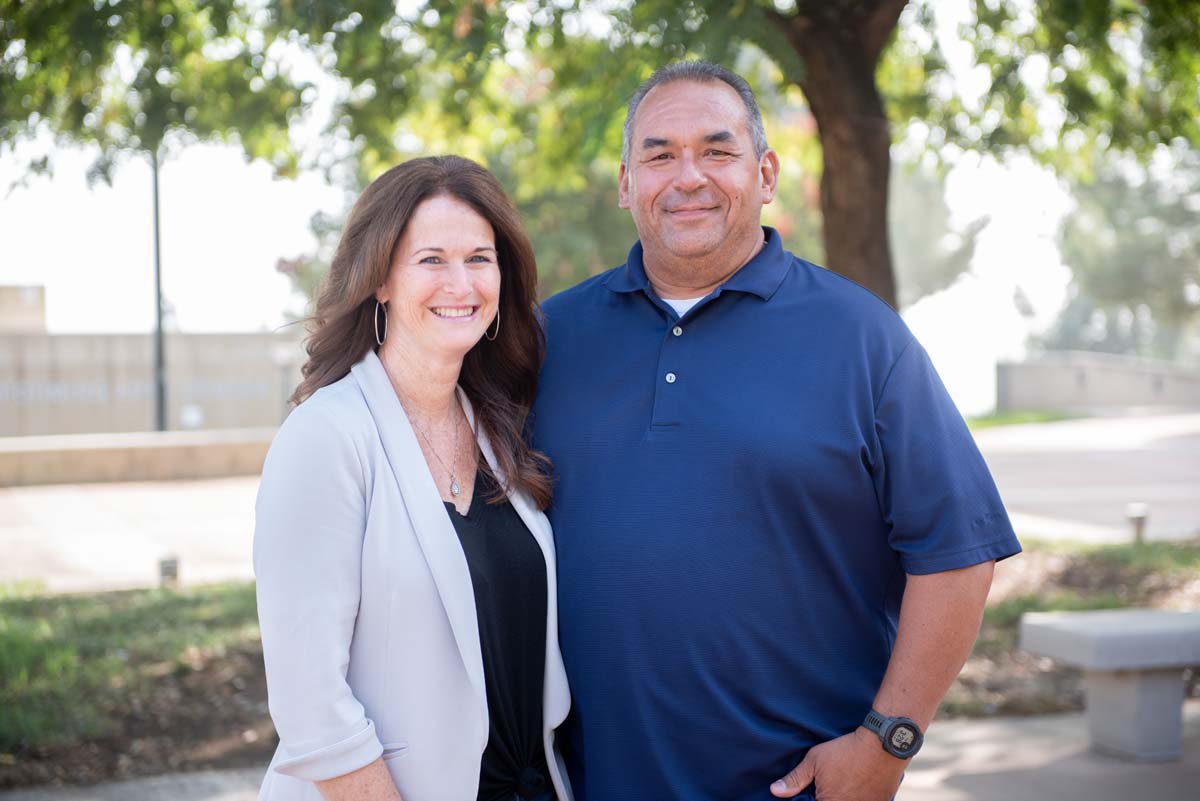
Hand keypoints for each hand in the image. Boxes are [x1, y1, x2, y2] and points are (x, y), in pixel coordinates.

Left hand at [770, 727, 906, 800]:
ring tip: (845, 781)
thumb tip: (775, 791)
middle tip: (832, 781)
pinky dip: (859, 795)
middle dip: (826, 795)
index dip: (812, 798)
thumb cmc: (846, 751)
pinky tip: (858, 783)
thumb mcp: (815, 760)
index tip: (815, 788)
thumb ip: (795, 779)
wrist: (882, 745)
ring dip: (843, 795)